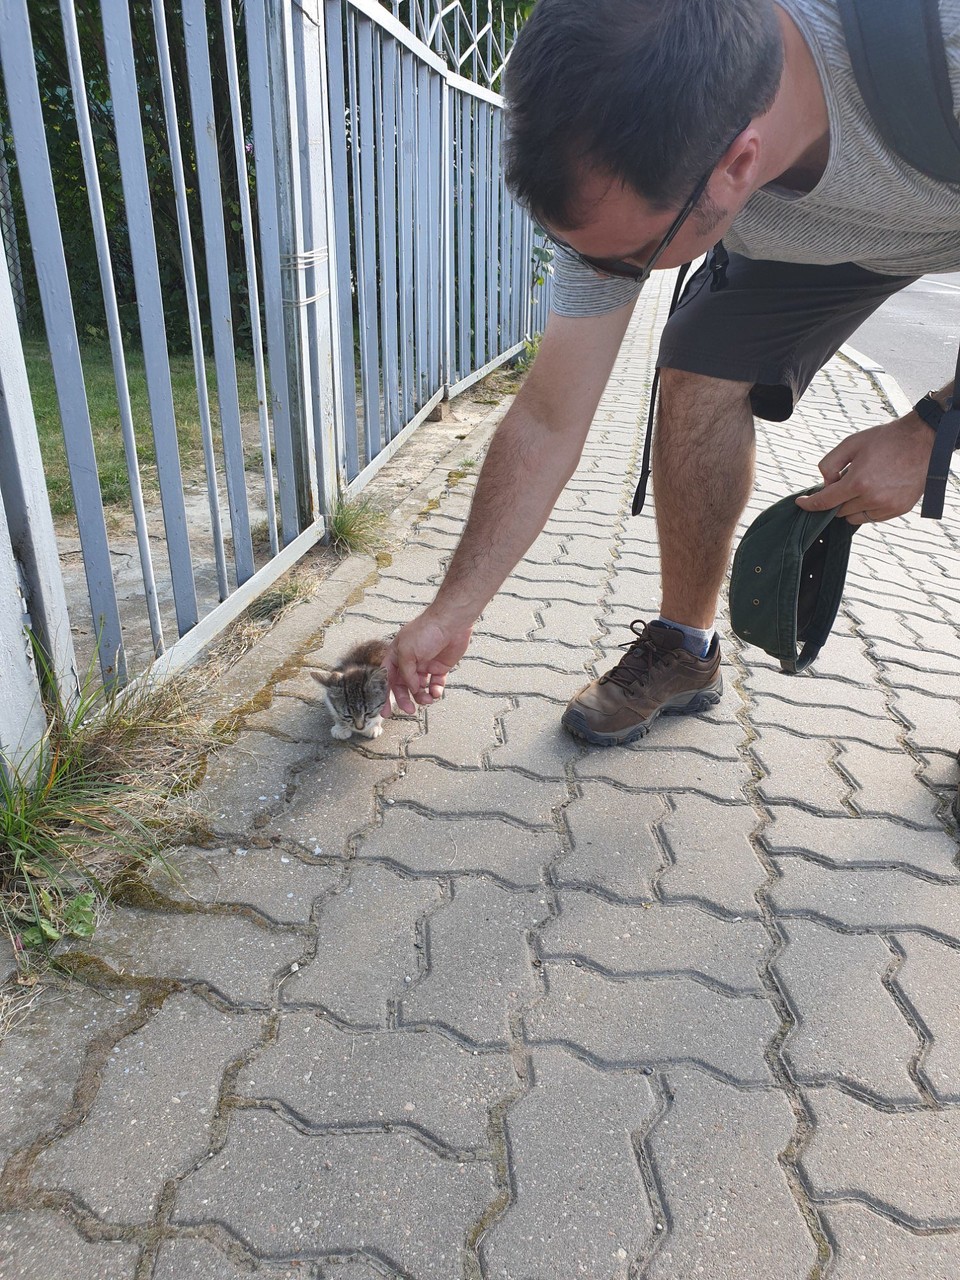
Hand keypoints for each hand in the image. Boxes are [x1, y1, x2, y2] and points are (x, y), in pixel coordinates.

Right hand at [384, 612, 473, 714]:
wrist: (451, 622)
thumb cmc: (427, 629)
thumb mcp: (407, 651)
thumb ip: (406, 673)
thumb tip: (411, 688)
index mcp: (396, 655)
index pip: (387, 679)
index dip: (385, 695)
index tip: (385, 711)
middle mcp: (409, 662)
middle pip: (403, 686)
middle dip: (405, 699)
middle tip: (409, 709)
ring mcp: (424, 665)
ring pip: (420, 688)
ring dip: (422, 696)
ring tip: (427, 700)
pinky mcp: (439, 668)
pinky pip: (435, 684)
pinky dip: (435, 691)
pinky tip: (436, 692)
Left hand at [794, 417, 933, 524]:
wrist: (922, 439)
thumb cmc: (886, 439)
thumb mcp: (851, 443)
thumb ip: (830, 464)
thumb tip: (825, 483)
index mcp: (858, 482)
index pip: (825, 502)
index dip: (810, 504)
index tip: (801, 503)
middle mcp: (873, 498)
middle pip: (839, 511)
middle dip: (835, 500)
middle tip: (844, 482)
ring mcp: (888, 506)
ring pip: (855, 517)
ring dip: (851, 506)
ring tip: (862, 485)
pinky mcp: (899, 509)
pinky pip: (873, 518)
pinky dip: (867, 509)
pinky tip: (874, 491)